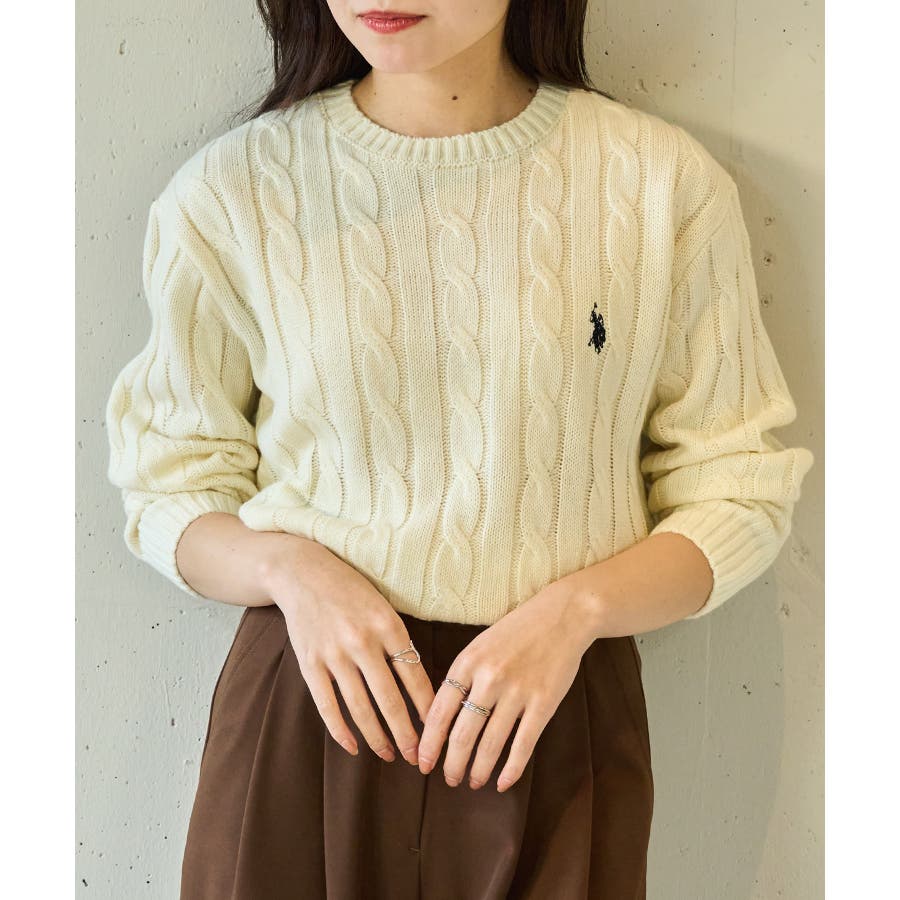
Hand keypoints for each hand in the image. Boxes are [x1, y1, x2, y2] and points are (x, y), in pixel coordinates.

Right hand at [261, 536, 434, 764]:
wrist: (303, 573)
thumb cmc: (351, 591)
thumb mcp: (383, 607)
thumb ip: (398, 641)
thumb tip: (420, 685)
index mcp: (388, 626)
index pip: (415, 677)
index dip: (427, 708)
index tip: (438, 730)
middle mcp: (362, 641)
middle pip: (390, 700)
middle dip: (406, 734)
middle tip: (418, 758)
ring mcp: (334, 654)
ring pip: (360, 708)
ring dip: (377, 737)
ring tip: (390, 755)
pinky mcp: (310, 663)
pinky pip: (327, 706)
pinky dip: (341, 730)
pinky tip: (353, 746)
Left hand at [416, 585, 596, 790]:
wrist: (562, 615)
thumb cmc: (517, 631)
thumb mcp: (479, 645)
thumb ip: (462, 676)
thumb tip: (440, 716)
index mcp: (467, 662)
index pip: (439, 711)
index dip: (429, 743)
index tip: (422, 762)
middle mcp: (489, 678)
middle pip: (462, 733)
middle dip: (451, 763)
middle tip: (448, 780)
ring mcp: (518, 691)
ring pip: (490, 744)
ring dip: (478, 770)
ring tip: (472, 782)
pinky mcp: (544, 702)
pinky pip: (523, 744)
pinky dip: (512, 769)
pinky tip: (503, 782)